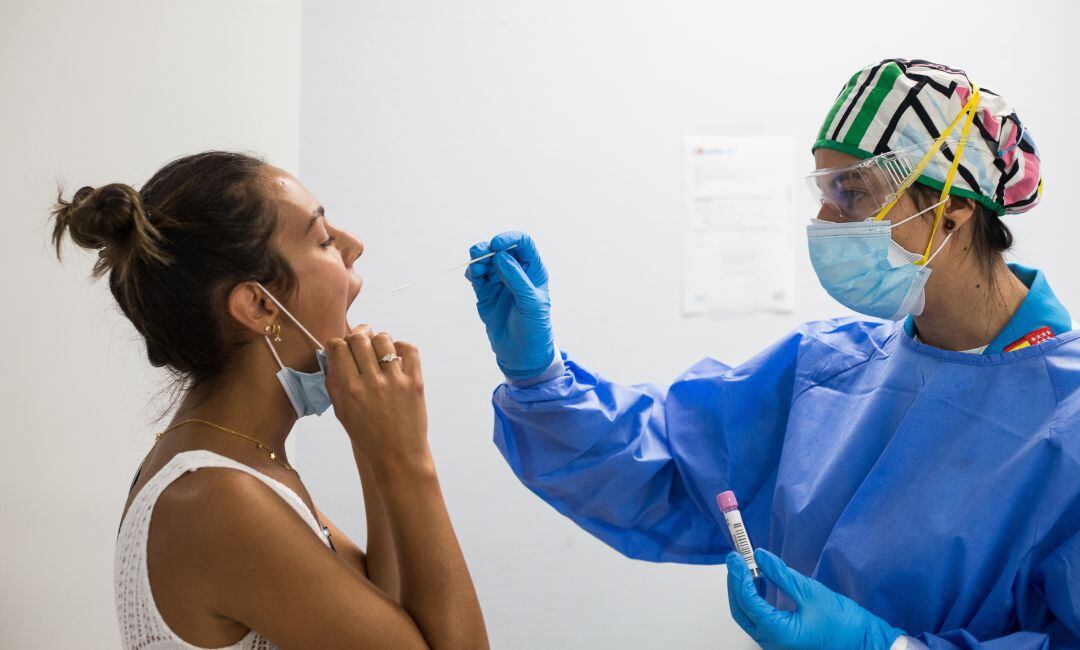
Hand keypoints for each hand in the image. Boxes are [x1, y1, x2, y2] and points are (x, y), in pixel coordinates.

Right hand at [324, 325, 427, 467]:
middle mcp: (372, 383)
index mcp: (350, 390)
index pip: (338, 347)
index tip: (339, 348)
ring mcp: (395, 381)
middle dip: (356, 338)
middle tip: (358, 346)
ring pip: (383, 339)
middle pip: (359, 339)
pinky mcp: (415, 383)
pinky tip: (395, 356)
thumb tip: (332, 355)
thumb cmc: (367, 436)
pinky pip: (409, 349)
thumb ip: (334, 382)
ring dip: (378, 341)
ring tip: (377, 351)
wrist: (398, 456)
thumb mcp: (342, 412)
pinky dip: (401, 347)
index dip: (337, 344)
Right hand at [465, 231, 554, 380]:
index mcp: (532, 270)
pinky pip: (476, 276)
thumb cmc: (534, 327)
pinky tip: (473, 276)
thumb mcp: (531, 303)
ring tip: (476, 269)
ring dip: (478, 259)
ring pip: (486, 260)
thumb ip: (516, 279)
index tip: (497, 245)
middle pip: (500, 249)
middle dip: (488, 248)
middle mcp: (516, 272)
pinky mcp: (485, 292)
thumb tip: (500, 256)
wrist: (521, 353)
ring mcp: (499, 281)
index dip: (510, 239)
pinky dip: (472, 272)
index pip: (522, 244)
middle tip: (480, 255)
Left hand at [726, 549, 905, 649]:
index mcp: (777, 632)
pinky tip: (760, 583)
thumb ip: (781, 575)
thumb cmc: (843, 623)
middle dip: (735, 583)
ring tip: (746, 567)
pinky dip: (755, 600)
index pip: (747, 601)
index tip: (735, 556)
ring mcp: (775, 642)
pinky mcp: (781, 639)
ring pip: (748, 615)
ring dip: (744, 591)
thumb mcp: (811, 592)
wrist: (865, 644)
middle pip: (741, 610)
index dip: (737, 576)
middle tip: (736, 559)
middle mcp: (771, 641)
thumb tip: (759, 556)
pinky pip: (760, 619)